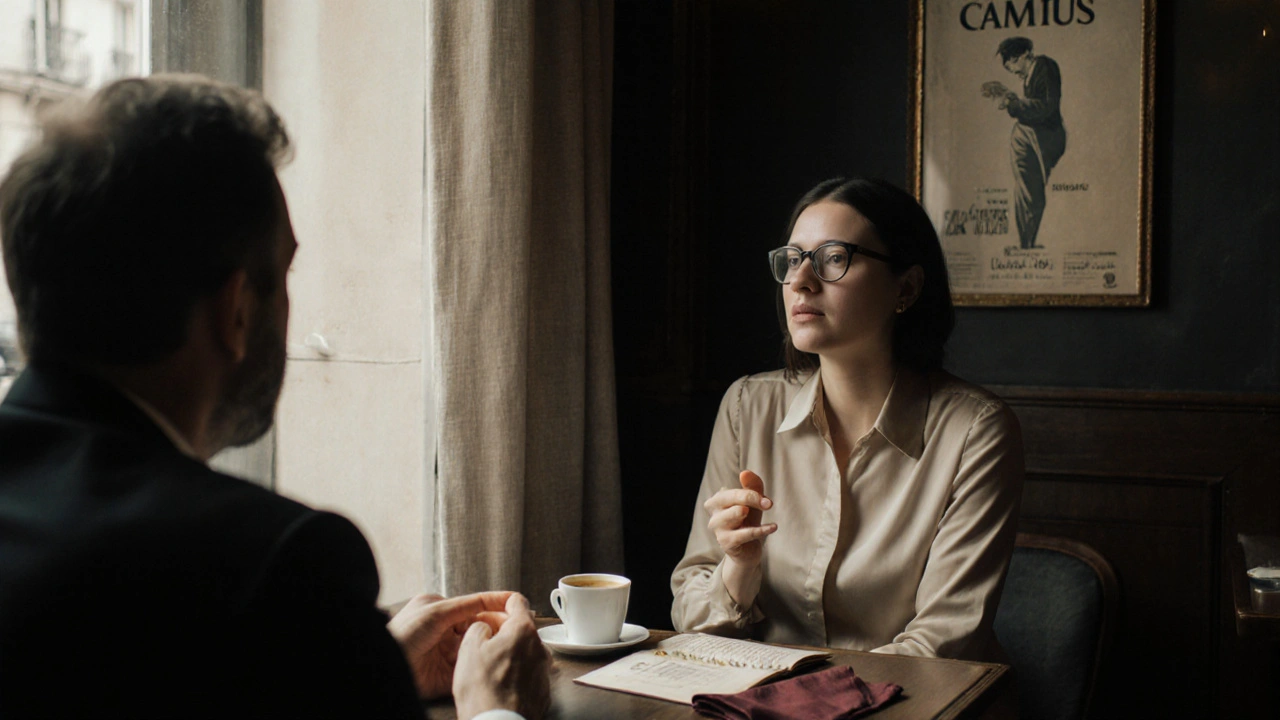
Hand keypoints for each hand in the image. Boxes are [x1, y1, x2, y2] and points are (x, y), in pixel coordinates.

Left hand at [387, 591, 514, 698]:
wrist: (386, 666)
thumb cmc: (402, 634)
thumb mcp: (436, 612)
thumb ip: (466, 605)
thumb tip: (493, 599)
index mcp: (440, 611)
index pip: (475, 606)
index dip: (495, 605)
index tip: (517, 603)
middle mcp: (445, 631)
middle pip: (479, 626)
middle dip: (498, 625)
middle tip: (517, 625)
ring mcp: (447, 653)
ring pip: (478, 646)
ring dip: (492, 644)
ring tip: (509, 640)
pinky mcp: (448, 675)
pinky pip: (470, 666)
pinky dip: (482, 662)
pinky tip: (493, 658)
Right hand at [453, 593, 551, 719]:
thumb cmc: (483, 690)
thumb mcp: (469, 649)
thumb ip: (478, 627)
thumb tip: (484, 627)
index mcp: (523, 630)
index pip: (516, 601)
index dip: (499, 603)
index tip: (489, 610)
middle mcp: (540, 647)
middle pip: (521, 627)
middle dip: (502, 630)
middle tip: (482, 641)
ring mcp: (544, 669)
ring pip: (525, 650)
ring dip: (510, 652)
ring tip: (489, 666)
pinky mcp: (544, 689)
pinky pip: (529, 672)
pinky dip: (517, 672)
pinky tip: (501, 683)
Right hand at [704, 470, 776, 568]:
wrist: (748, 551)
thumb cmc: (748, 523)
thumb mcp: (753, 503)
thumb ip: (752, 487)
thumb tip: (745, 472)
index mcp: (716, 502)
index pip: (732, 492)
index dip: (751, 493)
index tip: (768, 501)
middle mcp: (714, 514)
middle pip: (731, 499)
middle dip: (751, 498)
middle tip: (768, 504)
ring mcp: (718, 530)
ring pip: (735, 514)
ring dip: (750, 514)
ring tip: (759, 517)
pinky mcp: (726, 543)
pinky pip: (745, 533)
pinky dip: (762, 530)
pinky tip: (773, 527)